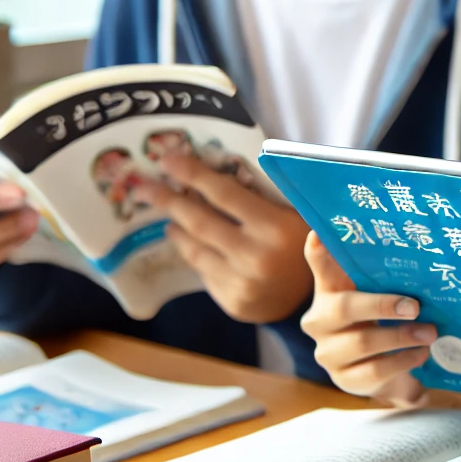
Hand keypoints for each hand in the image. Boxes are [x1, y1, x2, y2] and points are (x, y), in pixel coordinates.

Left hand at [147, 154, 310, 322]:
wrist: (317, 295)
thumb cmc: (305, 242)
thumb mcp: (296, 212)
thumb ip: (266, 192)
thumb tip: (219, 163)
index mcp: (275, 227)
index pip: (225, 194)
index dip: (194, 174)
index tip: (166, 160)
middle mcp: (255, 256)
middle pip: (200, 221)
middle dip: (168, 200)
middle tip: (143, 186)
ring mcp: (241, 282)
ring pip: (196, 249)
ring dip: (177, 229)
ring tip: (168, 219)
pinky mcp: (232, 301)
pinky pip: (204, 272)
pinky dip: (195, 254)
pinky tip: (191, 245)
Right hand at [300, 232, 434, 405]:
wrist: (384, 371)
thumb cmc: (381, 322)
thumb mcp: (381, 296)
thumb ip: (386, 277)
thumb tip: (419, 254)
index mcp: (329, 292)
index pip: (321, 268)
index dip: (319, 253)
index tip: (319, 236)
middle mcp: (320, 321)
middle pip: (344, 308)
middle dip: (382, 306)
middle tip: (416, 307)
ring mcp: (329, 353)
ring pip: (363, 342)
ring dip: (402, 336)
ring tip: (430, 333)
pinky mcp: (344, 380)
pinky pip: (375, 370)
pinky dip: (403, 360)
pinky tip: (422, 353)